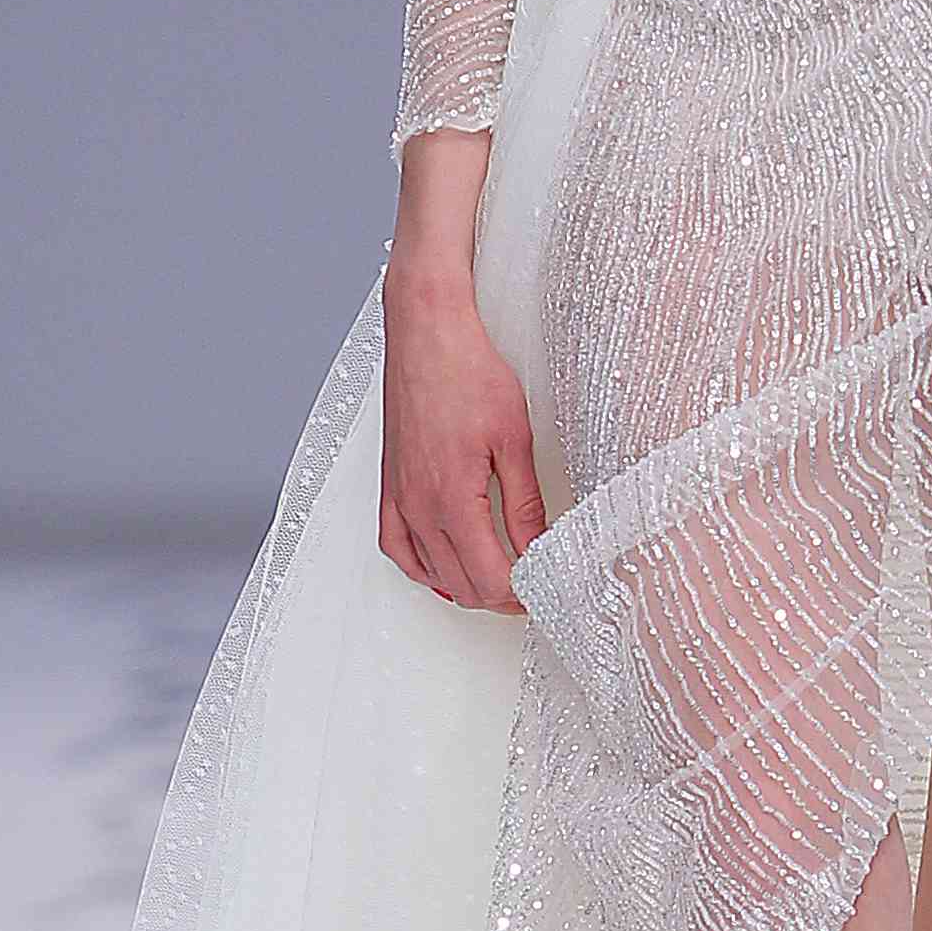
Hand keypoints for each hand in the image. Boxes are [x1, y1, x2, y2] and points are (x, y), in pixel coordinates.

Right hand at [378, 268, 546, 613]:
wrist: (426, 335)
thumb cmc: (468, 372)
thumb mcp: (514, 439)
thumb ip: (524, 502)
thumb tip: (538, 545)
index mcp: (452, 496)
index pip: (488, 577)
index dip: (519, 594)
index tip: (543, 590)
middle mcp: (418, 504)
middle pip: (460, 583)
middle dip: (498, 596)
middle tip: (531, 589)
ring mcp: (398, 497)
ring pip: (430, 572)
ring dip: (464, 586)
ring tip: (499, 582)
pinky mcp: (388, 485)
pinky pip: (397, 547)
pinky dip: (423, 568)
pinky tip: (444, 569)